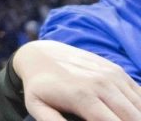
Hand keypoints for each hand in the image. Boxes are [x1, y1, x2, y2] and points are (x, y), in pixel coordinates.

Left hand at [14, 40, 140, 120]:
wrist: (40, 54)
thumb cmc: (39, 87)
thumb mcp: (37, 106)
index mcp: (82, 96)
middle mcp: (101, 84)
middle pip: (131, 118)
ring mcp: (112, 75)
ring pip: (139, 108)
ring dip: (135, 118)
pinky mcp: (118, 71)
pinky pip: (140, 95)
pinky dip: (139, 108)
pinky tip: (131, 115)